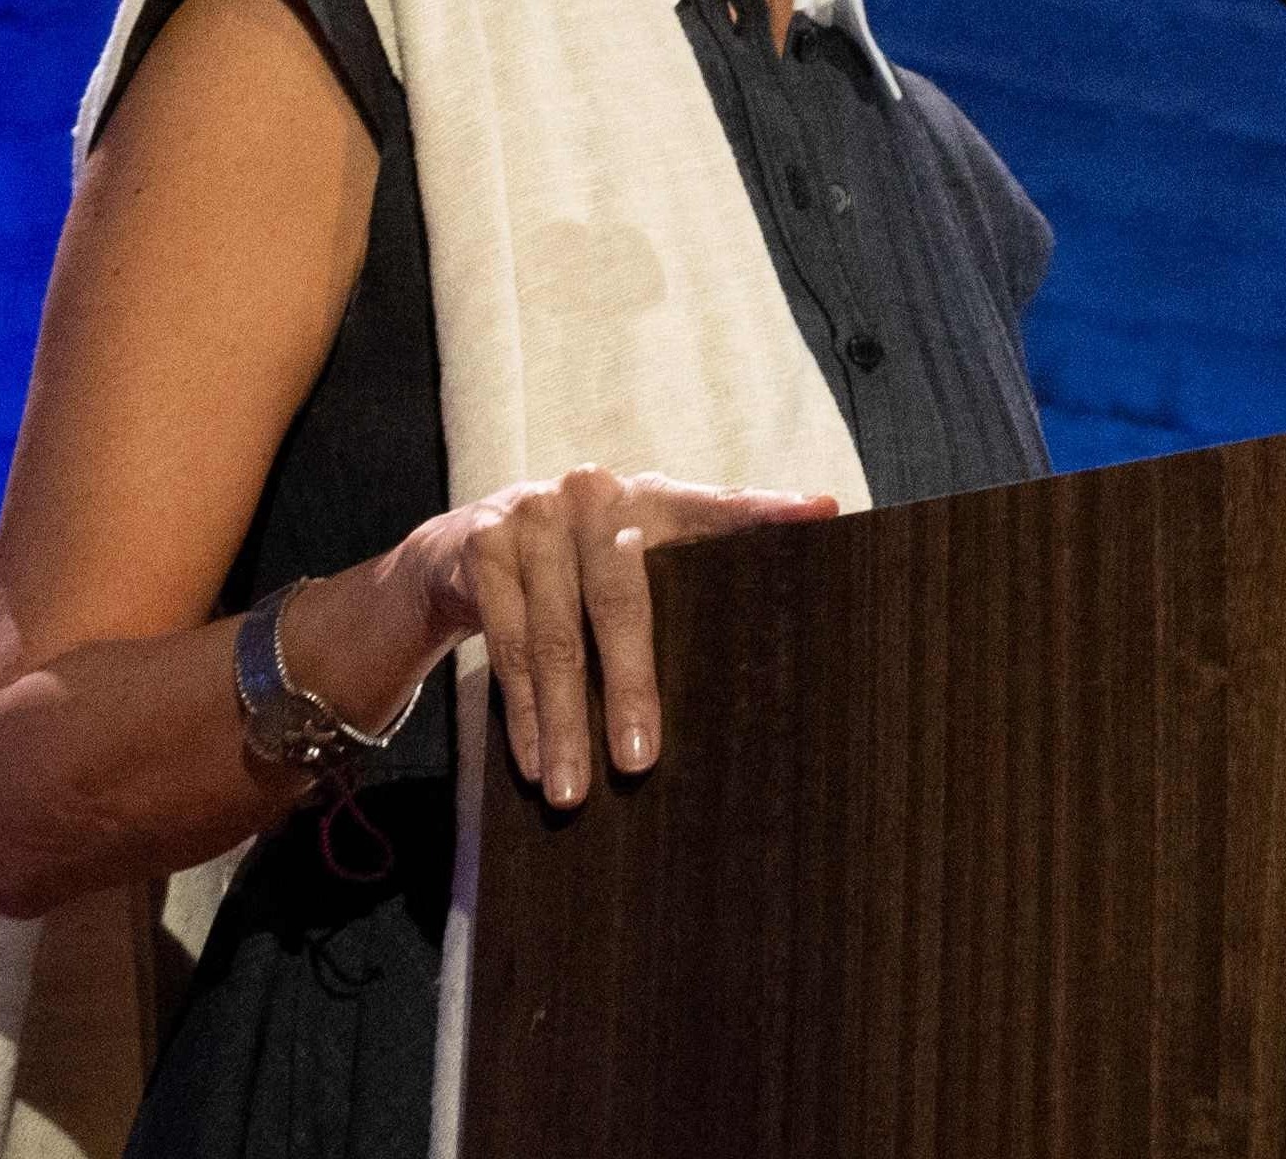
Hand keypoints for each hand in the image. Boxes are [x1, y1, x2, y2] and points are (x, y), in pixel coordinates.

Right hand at [378, 466, 840, 806]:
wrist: (463, 545)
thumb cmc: (577, 564)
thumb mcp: (632, 554)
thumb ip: (691, 573)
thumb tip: (777, 617)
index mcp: (651, 495)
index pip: (717, 505)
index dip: (767, 508)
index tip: (822, 514)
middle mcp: (594, 494)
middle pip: (619, 600)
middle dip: (631, 687)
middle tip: (641, 763)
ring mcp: (532, 516)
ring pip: (552, 639)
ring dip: (564, 723)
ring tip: (574, 792)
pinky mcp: (481, 548)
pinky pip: (504, 646)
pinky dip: (521, 713)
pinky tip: (535, 762)